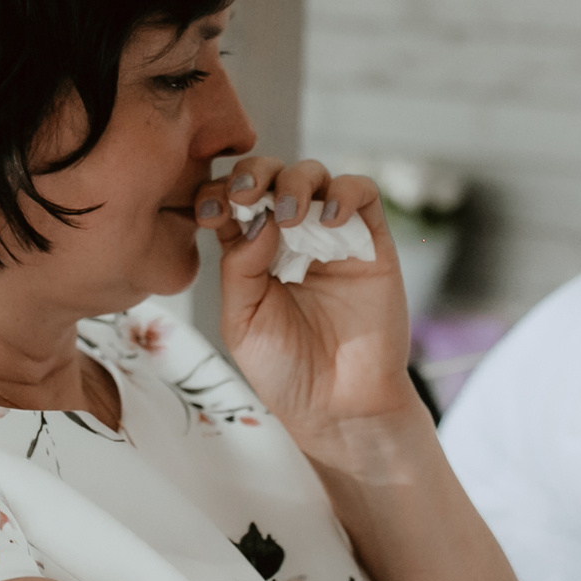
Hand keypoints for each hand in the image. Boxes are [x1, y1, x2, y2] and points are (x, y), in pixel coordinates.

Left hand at [197, 155, 416, 439]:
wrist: (338, 407)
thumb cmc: (285, 370)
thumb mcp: (242, 320)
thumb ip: (240, 268)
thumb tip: (257, 219)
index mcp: (251, 251)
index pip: (232, 200)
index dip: (219, 192)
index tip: (209, 210)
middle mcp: (290, 236)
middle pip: (271, 175)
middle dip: (254, 174)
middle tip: (246, 196)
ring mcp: (332, 236)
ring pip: (314, 176)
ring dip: (295, 183)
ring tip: (289, 217)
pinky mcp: (371, 242)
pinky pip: (362, 194)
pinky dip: (344, 193)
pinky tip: (327, 219)